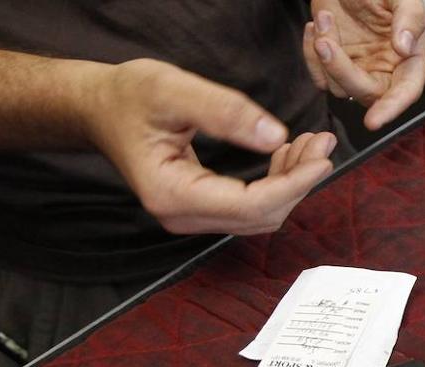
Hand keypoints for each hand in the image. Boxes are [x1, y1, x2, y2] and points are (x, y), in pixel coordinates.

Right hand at [85, 59, 334, 234]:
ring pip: (259, 214)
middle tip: (323, 143)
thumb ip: (223, 112)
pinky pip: (249, 206)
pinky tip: (288, 154)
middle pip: (260, 215)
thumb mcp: (173, 91)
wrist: (100, 108)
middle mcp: (181, 216)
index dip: (293, 186)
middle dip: (298, 182)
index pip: (250, 205)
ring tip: (311, 144)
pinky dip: (276, 184)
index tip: (322, 158)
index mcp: (171, 194)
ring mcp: (190, 216)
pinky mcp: (200, 207)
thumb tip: (275, 137)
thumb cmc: (129, 96)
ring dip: (291, 183)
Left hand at [303, 0, 424, 129]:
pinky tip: (317, 26)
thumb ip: (410, 19)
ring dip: (324, 54)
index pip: (406, 91)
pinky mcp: (335, 67)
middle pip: (367, 93)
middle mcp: (386, 70)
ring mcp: (359, 71)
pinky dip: (310, 52)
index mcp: (410, 59)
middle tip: (325, 41)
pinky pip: (319, 77)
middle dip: (341, 71)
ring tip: (325, 18)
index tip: (373, 121)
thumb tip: (404, 48)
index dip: (391, 108)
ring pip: (338, 87)